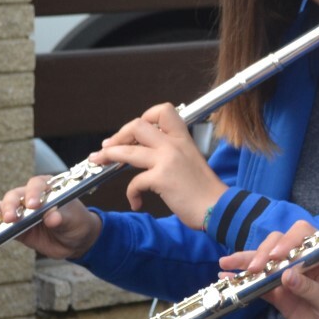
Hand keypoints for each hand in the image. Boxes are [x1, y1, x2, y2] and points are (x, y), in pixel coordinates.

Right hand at [0, 174, 103, 258]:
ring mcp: (20, 212)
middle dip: (9, 206)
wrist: (76, 240)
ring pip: (0, 210)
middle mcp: (30, 197)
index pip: (37, 184)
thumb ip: (64, 217)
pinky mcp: (14, 228)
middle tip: (10, 217)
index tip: (33, 204)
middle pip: (14, 196)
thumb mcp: (74, 219)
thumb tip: (53, 217)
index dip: (33, 193)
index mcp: (48, 188)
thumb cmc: (77, 222)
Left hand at [90, 103, 224, 227]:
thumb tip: (149, 153)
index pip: (162, 111)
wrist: (218, 208)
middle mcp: (174, 145)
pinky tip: (136, 202)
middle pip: (137, 126)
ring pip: (127, 150)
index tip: (135, 132)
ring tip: (99, 161)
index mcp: (183, 139)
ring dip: (109, 156)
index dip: (144, 117)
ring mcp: (167, 161)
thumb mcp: (192, 161)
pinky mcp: (161, 179)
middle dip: (118, 136)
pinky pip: (134, 182)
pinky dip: (132, 194)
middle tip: (108, 147)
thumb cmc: (205, 191)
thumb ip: (174, 153)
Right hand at [223, 221, 318, 318]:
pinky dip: (244, 282)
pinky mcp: (280, 297)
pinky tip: (227, 278)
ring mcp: (290, 279)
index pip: (302, 236)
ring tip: (225, 264)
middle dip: (263, 253)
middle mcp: (304, 262)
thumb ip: (309, 288)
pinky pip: (259, 286)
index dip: (287, 241)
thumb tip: (285, 275)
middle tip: (254, 268)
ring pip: (265, 264)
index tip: (276, 257)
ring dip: (246, 262)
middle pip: (278, 246)